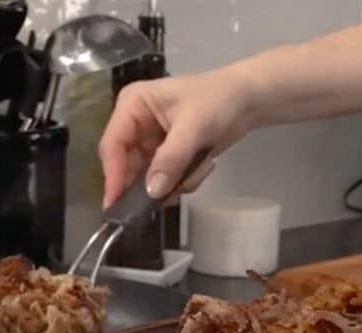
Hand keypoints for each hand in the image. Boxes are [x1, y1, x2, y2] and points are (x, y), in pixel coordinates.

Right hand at [98, 70, 253, 207]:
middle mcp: (136, 123)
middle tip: (170, 194)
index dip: (114, 175)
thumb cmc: (218, 101)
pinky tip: (204, 164)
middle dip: (152, 182)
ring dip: (175, 181)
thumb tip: (151, 192)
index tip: (117, 204)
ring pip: (149, 177)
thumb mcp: (193, 128)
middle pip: (128, 165)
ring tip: (199, 166)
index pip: (113, 145)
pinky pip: (166, 179)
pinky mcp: (167, 154)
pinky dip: (185, 179)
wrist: (248, 100)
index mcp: (133, 105)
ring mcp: (151, 141)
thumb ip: (170, 160)